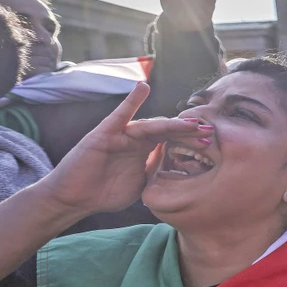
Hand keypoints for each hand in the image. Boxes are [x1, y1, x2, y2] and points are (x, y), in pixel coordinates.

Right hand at [42, 82, 212, 215]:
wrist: (75, 199)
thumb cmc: (105, 193)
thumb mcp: (140, 184)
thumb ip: (156, 172)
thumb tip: (177, 168)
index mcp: (144, 150)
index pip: (172, 141)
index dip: (191, 140)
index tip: (211, 140)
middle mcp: (135, 139)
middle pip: (167, 131)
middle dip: (189, 131)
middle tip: (209, 129)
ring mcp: (121, 134)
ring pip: (152, 126)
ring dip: (172, 124)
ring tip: (191, 123)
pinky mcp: (105, 133)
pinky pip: (120, 115)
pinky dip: (131, 100)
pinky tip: (143, 87)